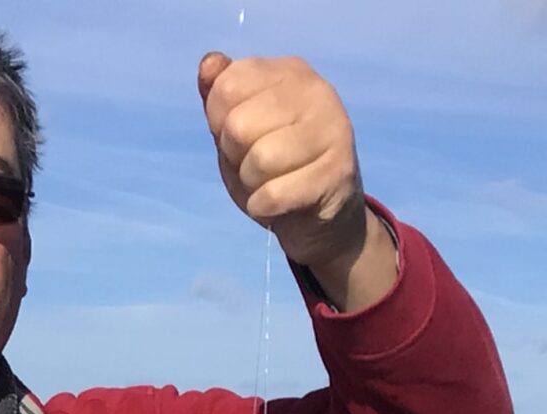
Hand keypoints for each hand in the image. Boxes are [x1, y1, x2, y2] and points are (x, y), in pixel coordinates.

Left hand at [198, 54, 395, 309]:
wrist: (321, 216)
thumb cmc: (275, 166)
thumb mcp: (239, 126)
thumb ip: (220, 95)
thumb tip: (208, 64)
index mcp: (290, 72)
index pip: (227, 87)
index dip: (218, 123)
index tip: (240, 138)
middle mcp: (316, 91)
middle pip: (238, 126)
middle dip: (235, 157)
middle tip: (257, 166)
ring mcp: (333, 130)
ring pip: (258, 161)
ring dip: (250, 184)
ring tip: (270, 183)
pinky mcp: (338, 172)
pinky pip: (274, 194)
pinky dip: (263, 207)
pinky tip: (277, 205)